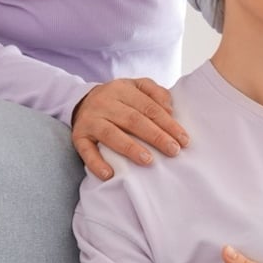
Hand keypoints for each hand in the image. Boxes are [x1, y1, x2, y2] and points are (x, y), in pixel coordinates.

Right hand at [70, 78, 190, 179]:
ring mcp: (90, 119)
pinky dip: (96, 163)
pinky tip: (109, 175)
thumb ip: (154, 93)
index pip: (149, 107)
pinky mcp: (78, 136)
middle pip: (133, 120)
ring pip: (111, 134)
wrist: (82, 101)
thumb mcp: (136, 87)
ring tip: (148, 161)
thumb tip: (170, 110)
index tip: (183, 140)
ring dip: (130, 148)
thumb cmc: (119, 99)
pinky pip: (86, 150)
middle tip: (173, 151)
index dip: (168, 123)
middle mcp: (105, 102)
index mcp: (122, 89)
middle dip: (156, 136)